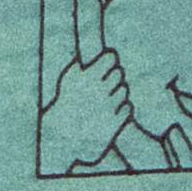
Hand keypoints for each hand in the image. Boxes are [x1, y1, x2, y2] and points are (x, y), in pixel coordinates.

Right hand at [42, 38, 129, 167]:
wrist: (63, 137)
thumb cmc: (63, 105)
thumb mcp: (67, 81)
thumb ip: (78, 65)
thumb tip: (86, 53)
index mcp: (88, 78)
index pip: (111, 58)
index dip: (109, 61)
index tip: (105, 66)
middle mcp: (100, 91)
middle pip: (119, 73)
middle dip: (113, 77)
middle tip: (106, 84)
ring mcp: (109, 107)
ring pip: (124, 90)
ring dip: (118, 93)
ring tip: (107, 99)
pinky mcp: (115, 122)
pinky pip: (128, 107)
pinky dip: (123, 108)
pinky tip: (113, 110)